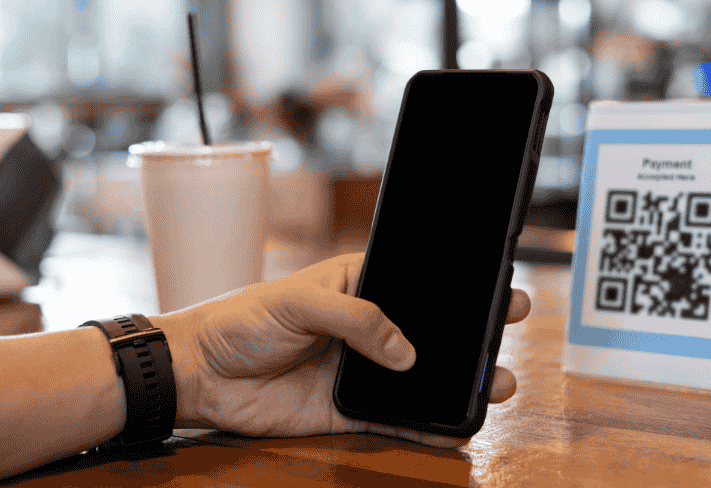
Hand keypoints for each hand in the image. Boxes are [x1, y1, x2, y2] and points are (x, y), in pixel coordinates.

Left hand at [151, 253, 530, 447]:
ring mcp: (360, 370)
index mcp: (357, 285)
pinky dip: (425, 424)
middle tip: (508, 331)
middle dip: (468, 333)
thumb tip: (406, 353)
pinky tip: (455, 426)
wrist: (201, 374)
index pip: (416, 284)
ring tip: (496, 384)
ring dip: (456, 382)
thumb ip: (357, 319)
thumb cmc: (242, 319)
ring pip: (419, 378)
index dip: (453, 287)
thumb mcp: (298, 301)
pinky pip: (395, 418)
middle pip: (427, 332)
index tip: (493, 288)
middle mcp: (367, 327)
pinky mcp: (347, 410)